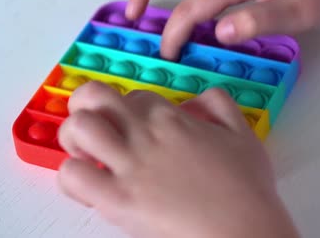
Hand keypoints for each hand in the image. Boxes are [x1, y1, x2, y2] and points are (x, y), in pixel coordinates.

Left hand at [57, 81, 298, 237]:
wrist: (243, 229)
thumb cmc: (246, 187)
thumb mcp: (243, 133)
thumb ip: (220, 105)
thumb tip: (195, 101)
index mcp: (172, 118)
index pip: (132, 96)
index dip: (128, 109)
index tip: (133, 128)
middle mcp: (145, 135)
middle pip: (93, 96)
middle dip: (85, 105)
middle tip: (95, 126)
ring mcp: (129, 166)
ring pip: (77, 129)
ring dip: (74, 138)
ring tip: (87, 155)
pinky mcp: (116, 200)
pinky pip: (72, 176)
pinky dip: (73, 177)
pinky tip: (90, 185)